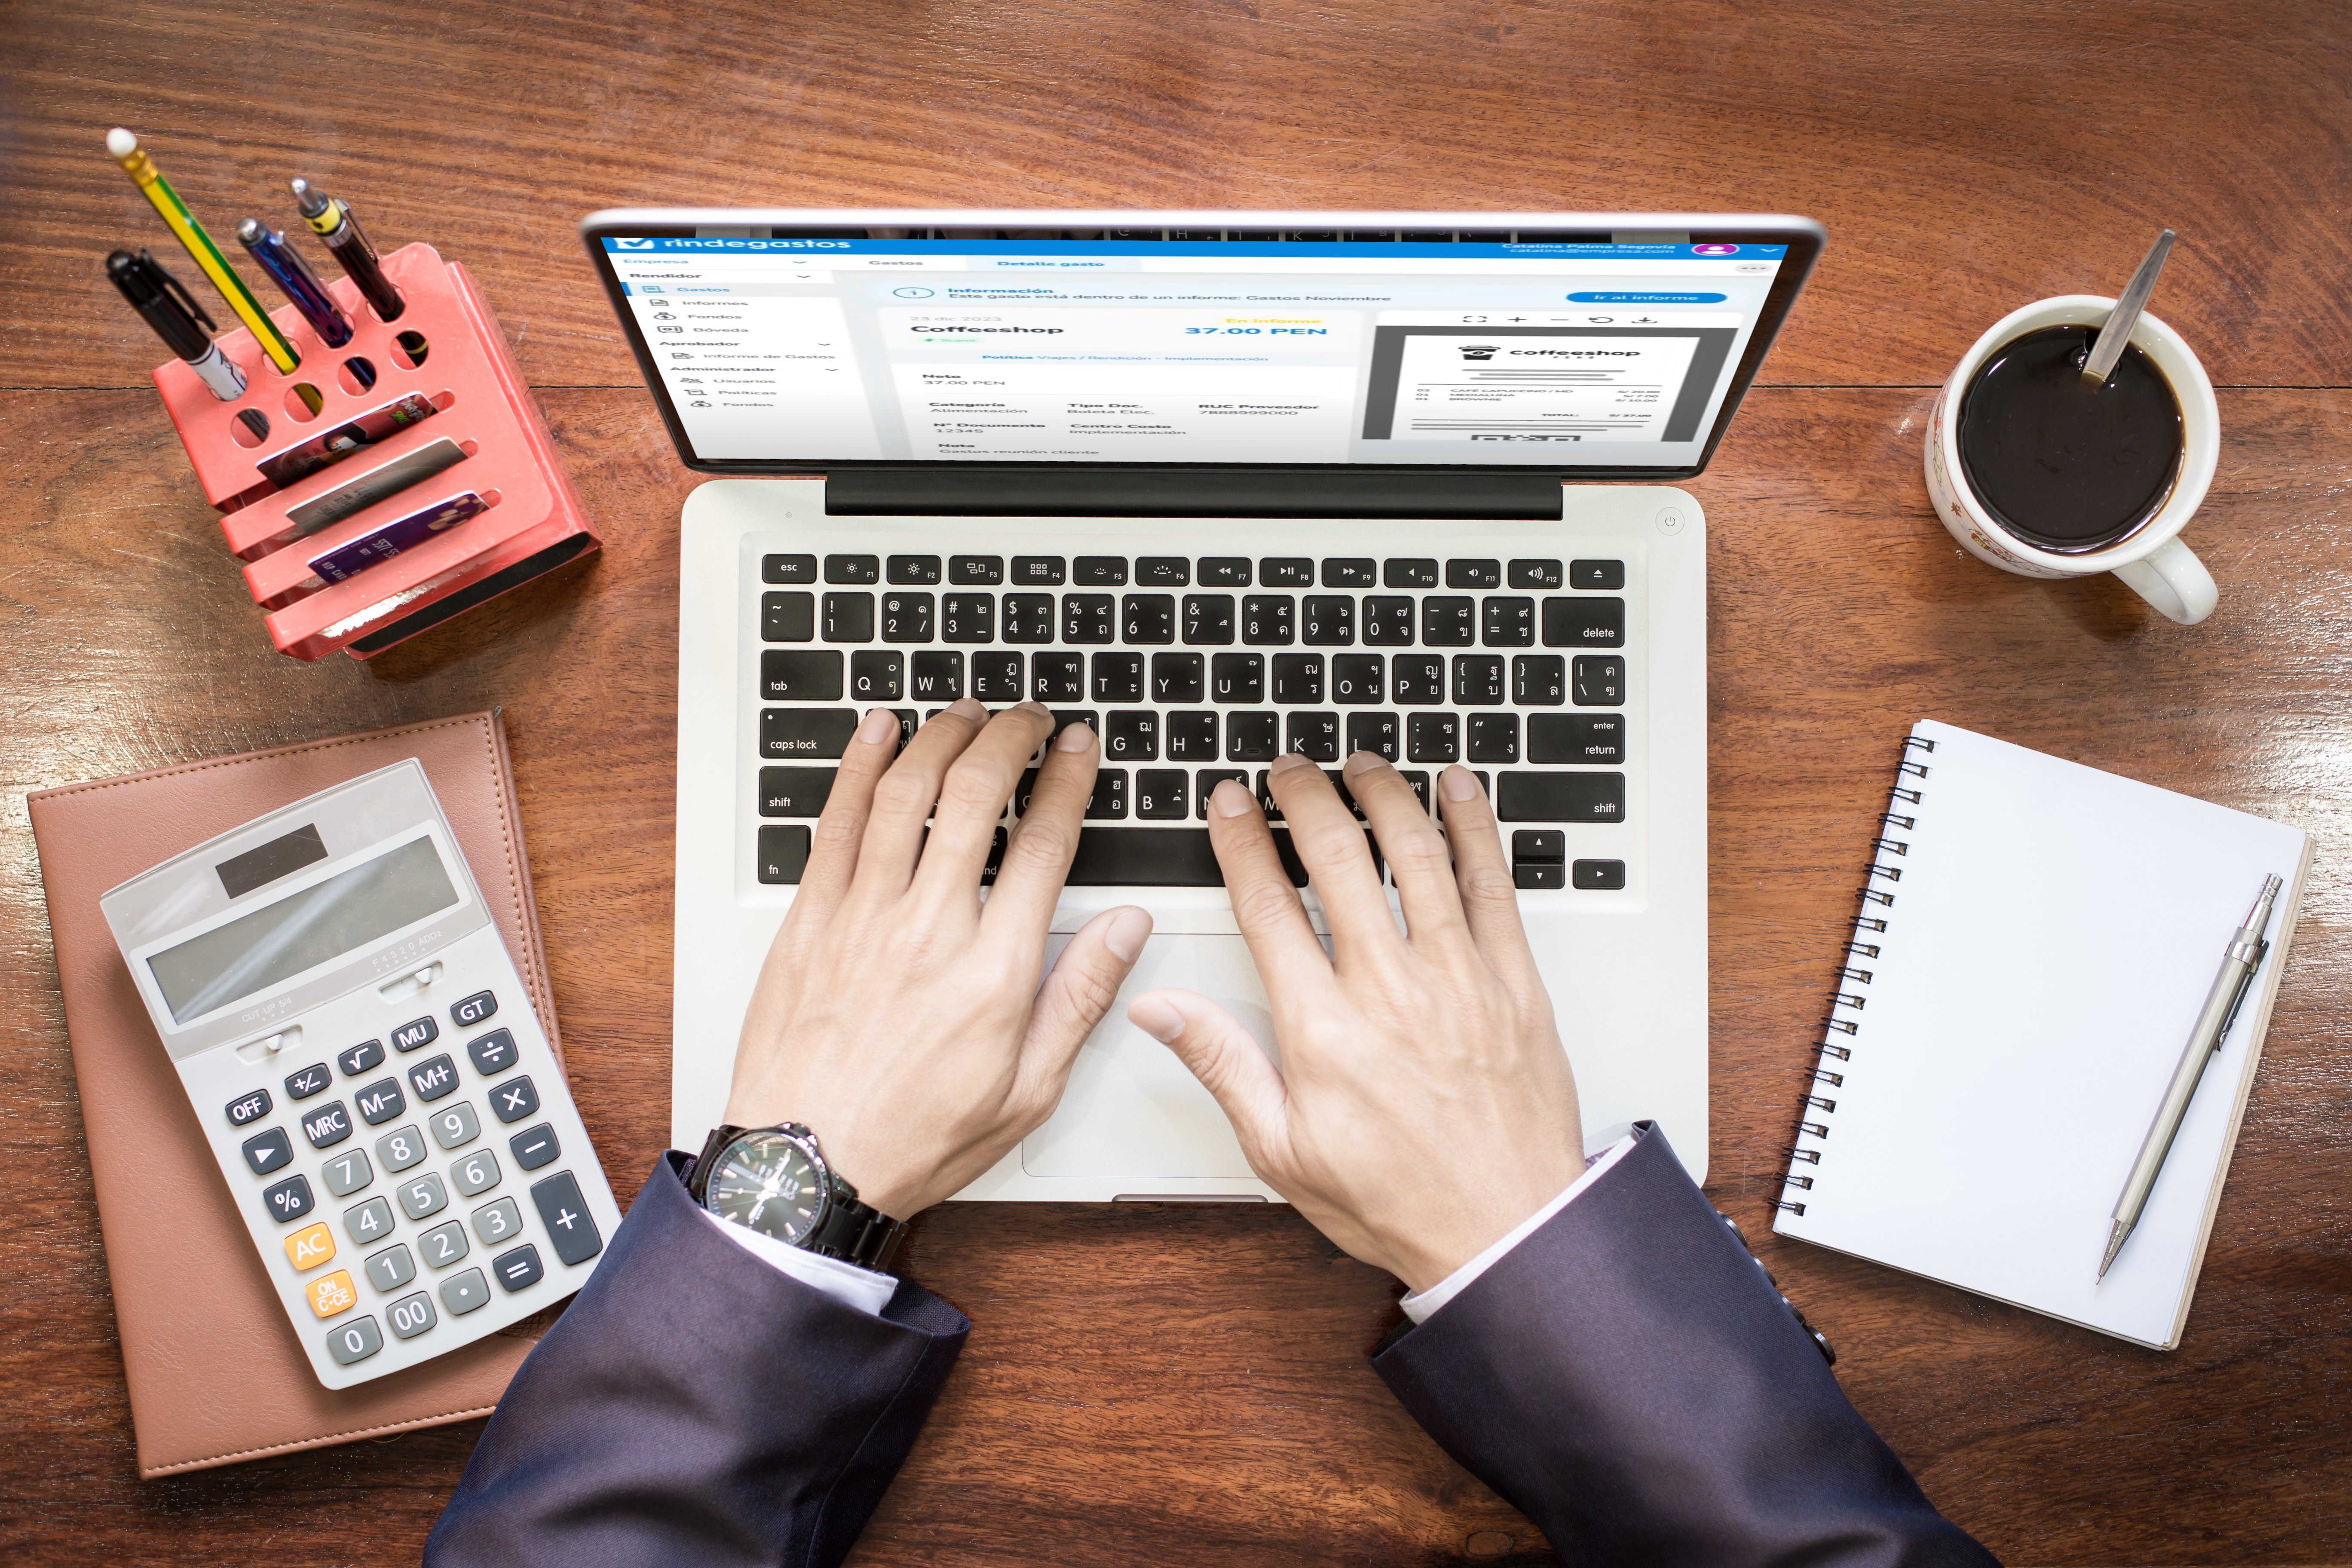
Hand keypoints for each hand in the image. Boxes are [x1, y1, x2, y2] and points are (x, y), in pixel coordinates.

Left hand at [725, 700, 1150, 1218]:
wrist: (806, 1168)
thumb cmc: (913, 1138)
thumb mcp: (1027, 1090)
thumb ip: (1080, 998)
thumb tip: (1127, 929)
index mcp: (993, 972)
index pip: (1042, 845)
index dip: (1066, 781)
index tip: (1077, 748)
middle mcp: (927, 930)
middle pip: (975, 798)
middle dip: (1009, 739)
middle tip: (1027, 717)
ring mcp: (861, 917)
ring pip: (905, 793)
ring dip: (940, 738)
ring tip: (965, 713)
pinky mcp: (809, 920)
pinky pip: (836, 822)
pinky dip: (860, 767)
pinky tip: (877, 734)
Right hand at [1128, 755, 1583, 1292]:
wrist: (1507, 1232)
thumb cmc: (1396, 1200)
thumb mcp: (1281, 1150)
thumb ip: (1221, 1064)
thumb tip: (1157, 1007)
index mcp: (1323, 1029)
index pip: (1268, 906)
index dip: (1240, 842)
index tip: (1228, 804)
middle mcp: (1389, 990)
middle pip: (1338, 860)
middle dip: (1304, 798)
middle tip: (1287, 769)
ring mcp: (1458, 979)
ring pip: (1415, 855)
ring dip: (1382, 795)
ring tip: (1360, 762)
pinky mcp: (1514, 982)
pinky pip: (1494, 884)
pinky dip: (1474, 827)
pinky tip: (1457, 787)